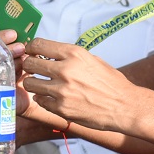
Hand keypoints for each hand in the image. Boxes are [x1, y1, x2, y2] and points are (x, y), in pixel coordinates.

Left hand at [21, 37, 135, 132]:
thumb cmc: (111, 83)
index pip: (38, 44)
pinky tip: (52, 98)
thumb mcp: (92, 60)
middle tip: (33, 70)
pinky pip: (40, 101)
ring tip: (41, 85)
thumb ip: (70, 56)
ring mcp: (61, 90)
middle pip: (29, 63)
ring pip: (30, 84)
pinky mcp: (61, 108)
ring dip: (33, 84)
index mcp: (74, 54)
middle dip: (29, 66)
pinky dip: (43, 99)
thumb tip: (50, 54)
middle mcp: (65, 70)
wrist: (124, 106)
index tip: (30, 52)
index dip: (31, 48)